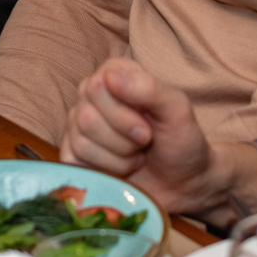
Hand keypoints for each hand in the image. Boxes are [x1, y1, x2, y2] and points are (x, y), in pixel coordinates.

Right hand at [59, 58, 256, 218]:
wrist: (183, 182)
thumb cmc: (180, 139)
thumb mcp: (177, 109)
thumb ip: (149, 88)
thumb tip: (110, 76)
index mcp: (114, 74)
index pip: (98, 87)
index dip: (125, 113)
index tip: (149, 123)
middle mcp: (91, 96)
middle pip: (87, 117)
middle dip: (124, 138)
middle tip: (145, 141)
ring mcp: (78, 125)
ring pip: (82, 142)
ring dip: (119, 157)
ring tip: (136, 155)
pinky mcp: (73, 155)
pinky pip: (75, 162)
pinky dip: (106, 170)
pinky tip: (121, 169)